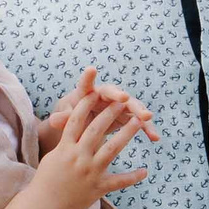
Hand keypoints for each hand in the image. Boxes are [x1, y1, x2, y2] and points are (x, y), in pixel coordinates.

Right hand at [28, 96, 149, 208]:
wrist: (44, 207)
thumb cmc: (46, 181)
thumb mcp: (53, 157)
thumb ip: (65, 142)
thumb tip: (72, 126)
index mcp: (65, 148)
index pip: (76, 121)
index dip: (86, 105)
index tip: (96, 92)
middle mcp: (77, 158)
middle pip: (96, 129)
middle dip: (110, 113)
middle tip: (122, 101)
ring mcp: (89, 173)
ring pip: (112, 149)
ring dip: (127, 133)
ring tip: (139, 121)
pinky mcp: (97, 188)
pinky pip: (119, 181)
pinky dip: (133, 177)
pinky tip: (145, 171)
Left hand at [40, 67, 157, 153]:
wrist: (84, 123)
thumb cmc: (73, 116)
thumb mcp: (67, 118)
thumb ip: (64, 119)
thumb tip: (54, 121)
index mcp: (87, 93)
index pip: (86, 84)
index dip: (87, 78)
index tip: (90, 70)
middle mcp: (106, 95)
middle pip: (115, 93)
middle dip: (121, 96)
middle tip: (126, 100)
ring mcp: (119, 104)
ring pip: (132, 106)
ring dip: (140, 112)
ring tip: (148, 118)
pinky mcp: (128, 115)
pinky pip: (139, 122)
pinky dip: (146, 128)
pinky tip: (154, 137)